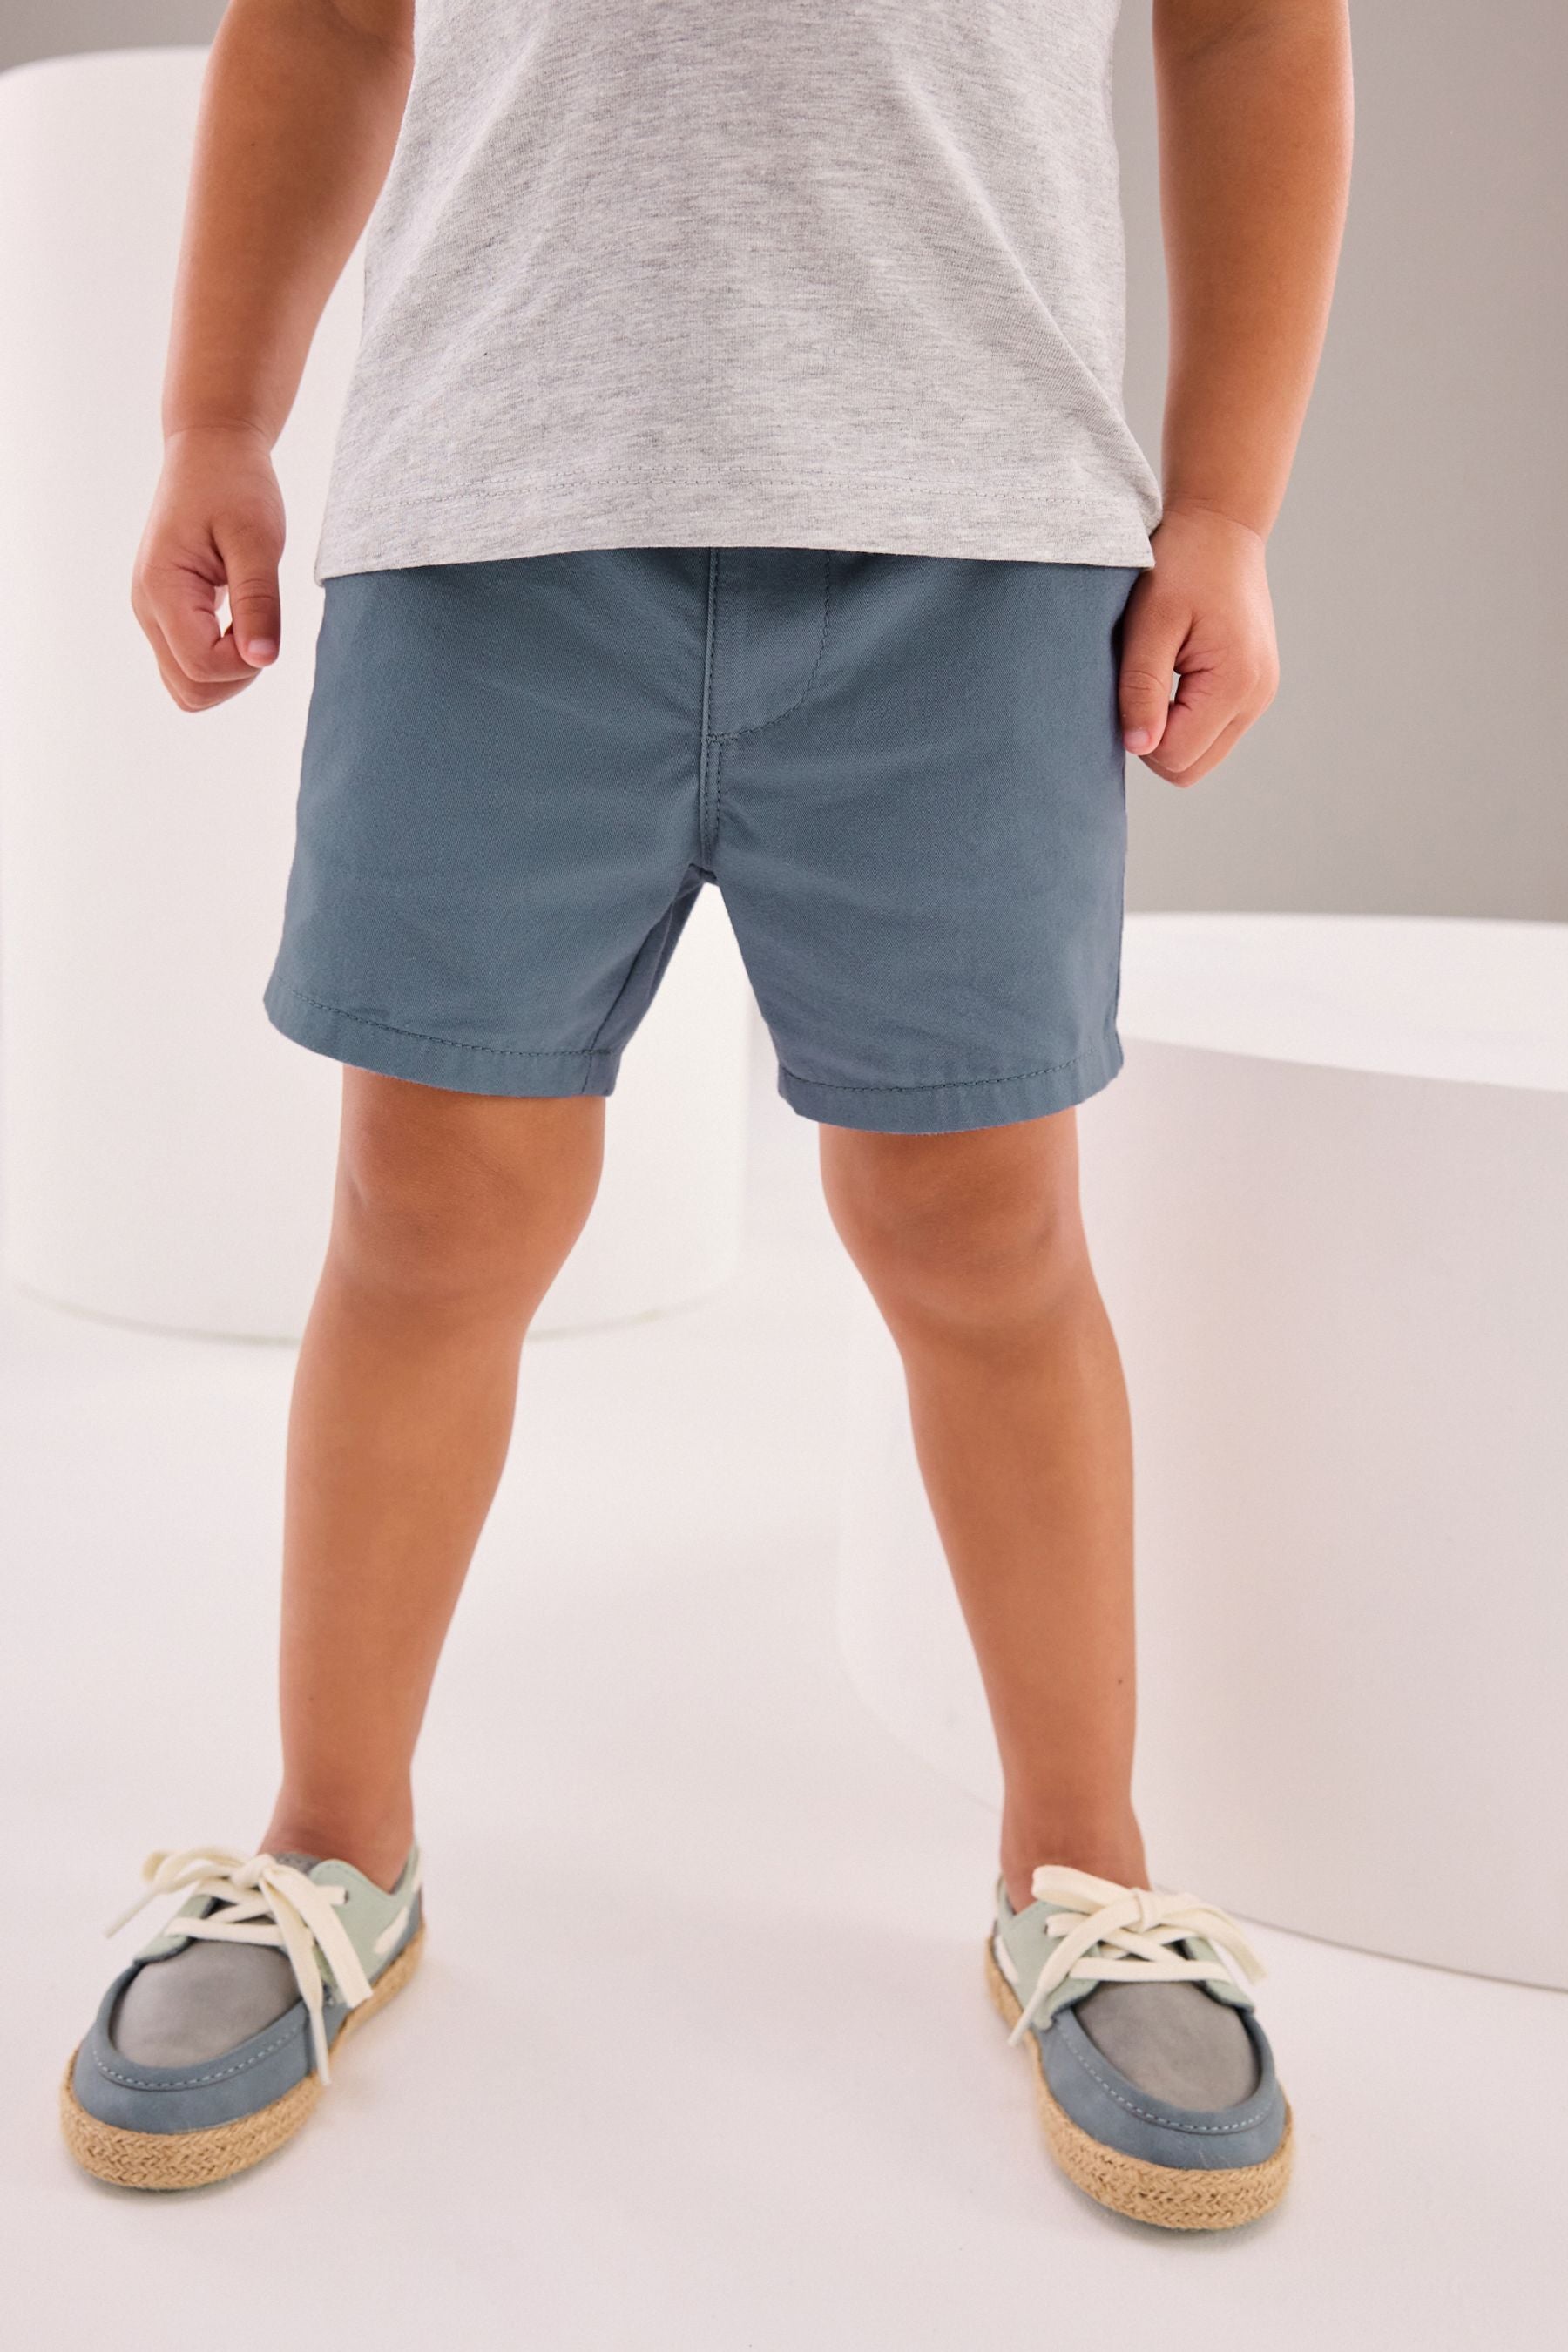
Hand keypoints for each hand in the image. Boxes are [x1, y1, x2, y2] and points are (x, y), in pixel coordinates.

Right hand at [131, 424, 285, 711]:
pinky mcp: (165, 614)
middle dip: (237, 676)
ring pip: (187, 686)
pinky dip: (220, 663)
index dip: (244, 664)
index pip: (201, 666)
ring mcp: (152, 614)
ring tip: (251, 624)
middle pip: (189, 689)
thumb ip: (259, 601)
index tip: (266, 626)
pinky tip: (240, 626)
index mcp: (162, 588)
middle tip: (262, 627)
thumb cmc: (236, 485)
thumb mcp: (258, 540)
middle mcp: (147, 608)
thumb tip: (262, 660)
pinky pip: (189, 666)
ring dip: (229, 675)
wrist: (209, 451)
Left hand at [1117, 502, 1278, 784]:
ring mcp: (1259, 696)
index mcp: (1235, 682)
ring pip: (1201, 757)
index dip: (1138, 735)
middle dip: (1154, 743)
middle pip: (1189, 770)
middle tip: (1137, 689)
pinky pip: (1211, 733)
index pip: (1175, 757)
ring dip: (1170, 732)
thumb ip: (1142, 687)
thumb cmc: (1181, 564)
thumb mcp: (1149, 622)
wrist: (1222, 526)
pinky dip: (1185, 720)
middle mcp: (1257, 697)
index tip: (1127, 687)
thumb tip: (1138, 746)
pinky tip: (1174, 679)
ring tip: (1158, 678)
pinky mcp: (1253, 690)